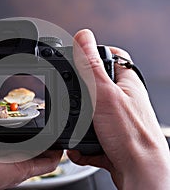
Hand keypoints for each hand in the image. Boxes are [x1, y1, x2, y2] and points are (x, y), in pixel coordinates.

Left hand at [0, 111, 61, 189]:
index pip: (4, 137)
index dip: (16, 129)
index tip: (25, 118)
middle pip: (23, 145)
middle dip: (36, 136)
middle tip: (48, 124)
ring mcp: (9, 163)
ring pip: (36, 154)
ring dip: (48, 145)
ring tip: (58, 133)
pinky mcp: (17, 170)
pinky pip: (42, 165)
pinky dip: (53, 157)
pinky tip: (59, 148)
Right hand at [68, 29, 169, 188]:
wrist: (140, 174)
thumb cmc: (131, 135)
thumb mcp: (104, 95)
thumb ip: (91, 67)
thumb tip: (83, 36)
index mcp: (126, 83)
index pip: (113, 57)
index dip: (95, 53)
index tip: (80, 56)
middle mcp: (124, 100)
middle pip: (97, 86)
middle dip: (80, 95)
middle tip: (72, 99)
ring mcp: (117, 120)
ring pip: (90, 114)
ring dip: (78, 123)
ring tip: (75, 128)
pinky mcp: (111, 139)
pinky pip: (90, 136)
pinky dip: (82, 143)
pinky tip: (79, 148)